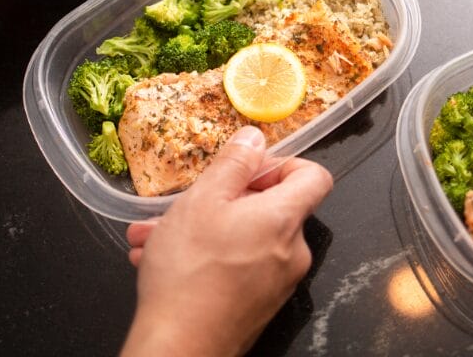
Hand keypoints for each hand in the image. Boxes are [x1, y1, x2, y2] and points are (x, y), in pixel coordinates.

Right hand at [121, 126, 333, 356]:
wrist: (179, 348)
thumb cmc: (189, 274)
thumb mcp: (204, 199)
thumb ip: (234, 162)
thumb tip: (255, 138)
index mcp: (285, 219)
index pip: (315, 176)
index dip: (284, 163)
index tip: (250, 169)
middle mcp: (291, 252)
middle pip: (272, 207)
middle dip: (224, 199)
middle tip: (186, 202)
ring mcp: (277, 282)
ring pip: (244, 237)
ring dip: (203, 229)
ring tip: (157, 235)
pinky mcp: (258, 304)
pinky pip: (238, 266)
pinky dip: (207, 258)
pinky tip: (161, 260)